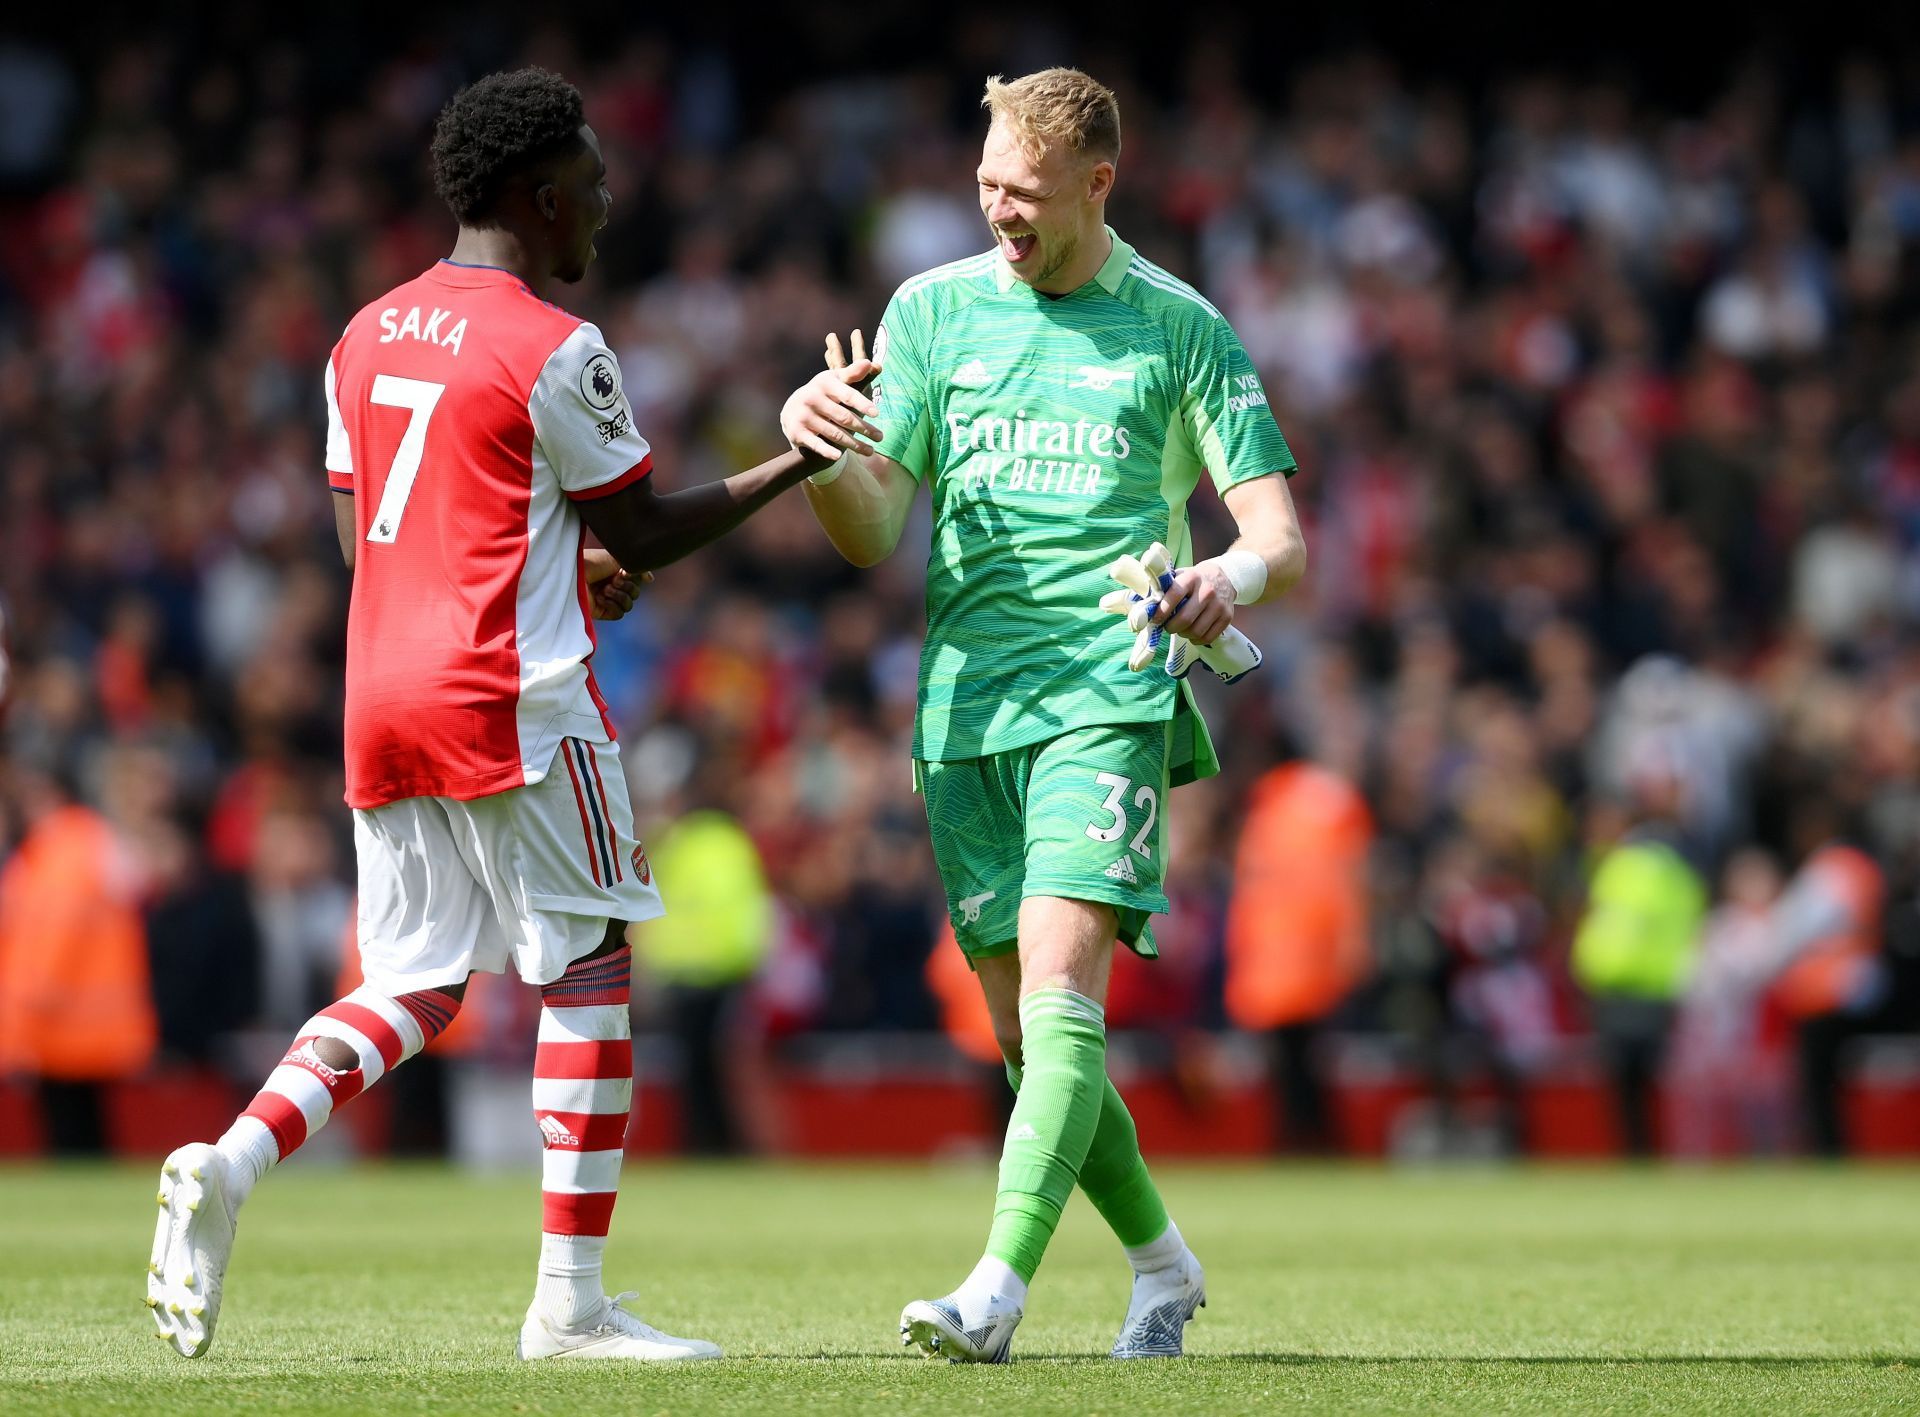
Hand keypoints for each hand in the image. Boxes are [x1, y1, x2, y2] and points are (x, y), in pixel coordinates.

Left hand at [582, 548, 649, 621]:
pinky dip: (612, 605)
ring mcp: (606, 599)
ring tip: (605, 589)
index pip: (636, 579)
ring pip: (629, 604)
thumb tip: (650, 580)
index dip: (635, 576)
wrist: (573, 574)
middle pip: (635, 592)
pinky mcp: (600, 612)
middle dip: (627, 586)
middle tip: (613, 580)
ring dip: (619, 595)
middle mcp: (610, 585)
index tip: (625, 571)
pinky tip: (600, 598)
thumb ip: (636, 568)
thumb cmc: (592, 562)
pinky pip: (619, 614)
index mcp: (614, 571)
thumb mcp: (617, 559)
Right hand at [781, 329, 881, 461]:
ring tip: (870, 451)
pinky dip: (826, 451)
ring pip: (834, 433)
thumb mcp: (836, 381)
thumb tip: (871, 364)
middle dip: (864, 429)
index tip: (876, 414)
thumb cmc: (824, 394)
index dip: (862, 404)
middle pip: (844, 417)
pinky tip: (838, 456)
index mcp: (824, 383)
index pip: (847, 395)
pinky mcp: (797, 432)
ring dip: (854, 444)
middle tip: (880, 437)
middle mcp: (811, 397)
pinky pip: (815, 444)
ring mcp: (803, 415)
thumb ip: (854, 374)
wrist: (793, 410)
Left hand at [1147, 561, 1235, 645]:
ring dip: (1183, 634)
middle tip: (1167, 627)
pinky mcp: (1227, 617)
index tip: (1155, 619)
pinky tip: (1192, 634)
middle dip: (1171, 627)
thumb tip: (1143, 607)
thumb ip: (1164, 589)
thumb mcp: (1180, 576)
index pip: (1174, 595)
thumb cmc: (1195, 580)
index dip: (1162, 611)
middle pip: (1185, 619)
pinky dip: (1196, 640)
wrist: (1225, 577)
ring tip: (1180, 629)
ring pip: (1196, 631)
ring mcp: (1219, 605)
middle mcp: (1207, 591)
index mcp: (1191, 578)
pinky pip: (1208, 637)